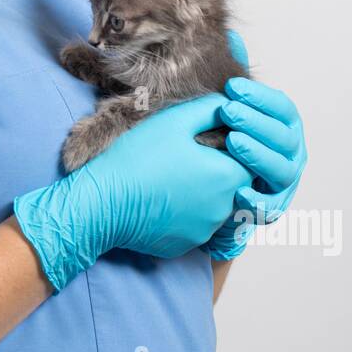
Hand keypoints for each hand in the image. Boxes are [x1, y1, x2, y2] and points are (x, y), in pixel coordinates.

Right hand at [13, 92, 254, 291]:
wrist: (102, 203)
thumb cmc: (137, 158)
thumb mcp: (174, 122)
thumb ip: (210, 110)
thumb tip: (230, 105)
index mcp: (227, 176)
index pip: (249, 159)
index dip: (232, 146)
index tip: (208, 139)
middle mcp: (224, 208)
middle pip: (233, 184)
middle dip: (217, 169)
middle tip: (187, 156)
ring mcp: (205, 231)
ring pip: (214, 206)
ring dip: (201, 192)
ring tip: (170, 176)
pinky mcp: (185, 245)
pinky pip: (193, 225)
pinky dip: (183, 213)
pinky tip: (159, 198)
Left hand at [201, 30, 307, 260]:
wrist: (219, 188)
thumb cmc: (227, 140)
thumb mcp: (230, 109)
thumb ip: (235, 78)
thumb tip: (230, 36)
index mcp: (286, 125)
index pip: (282, 107)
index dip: (260, 97)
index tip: (232, 86)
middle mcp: (292, 152)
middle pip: (282, 136)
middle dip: (256, 122)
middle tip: (228, 110)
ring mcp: (284, 182)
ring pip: (280, 169)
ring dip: (258, 155)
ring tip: (233, 143)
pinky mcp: (272, 208)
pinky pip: (270, 208)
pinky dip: (257, 202)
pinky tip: (237, 192)